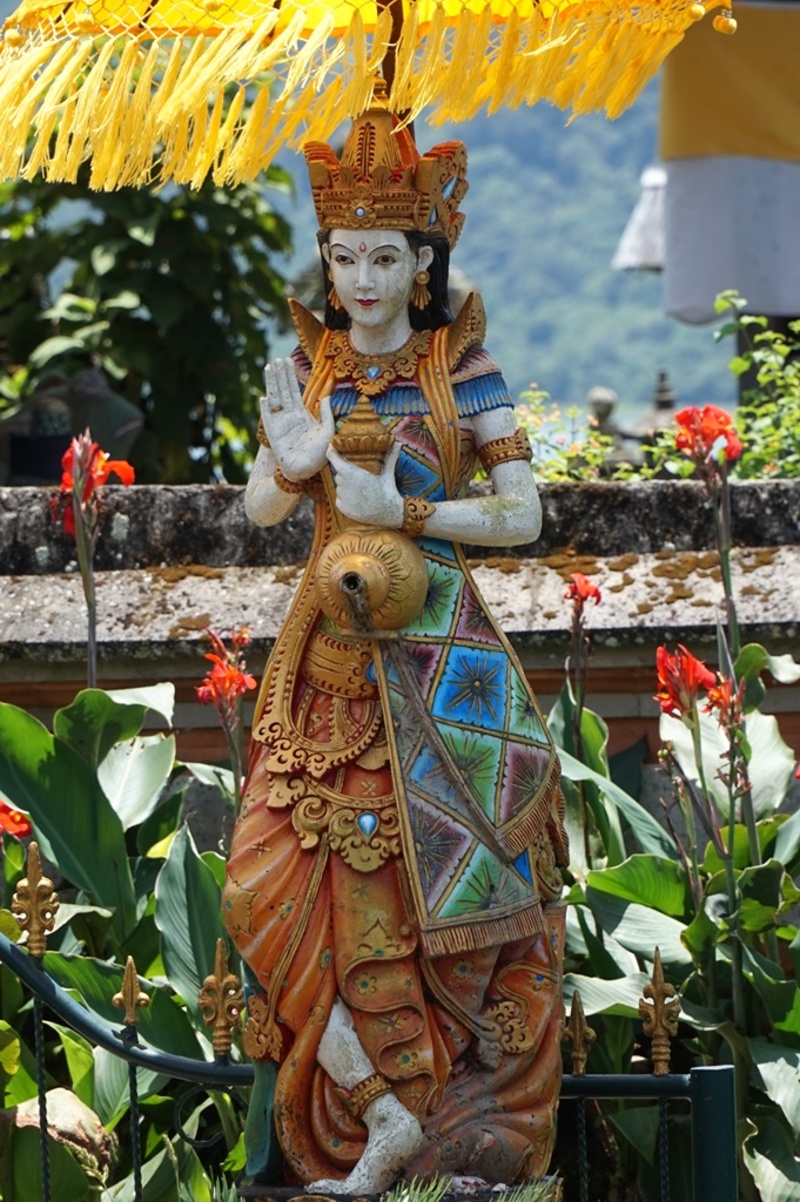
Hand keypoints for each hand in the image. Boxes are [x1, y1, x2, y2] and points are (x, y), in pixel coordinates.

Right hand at [261, 358, 333, 479]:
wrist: (306, 471)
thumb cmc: (319, 455)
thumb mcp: (328, 433)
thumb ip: (326, 415)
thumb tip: (326, 397)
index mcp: (302, 414)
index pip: (294, 390)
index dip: (290, 375)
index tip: (288, 361)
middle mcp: (289, 415)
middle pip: (283, 390)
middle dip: (280, 375)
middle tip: (277, 359)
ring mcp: (279, 423)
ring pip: (274, 398)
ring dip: (272, 384)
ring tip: (269, 368)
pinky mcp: (273, 433)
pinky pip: (268, 418)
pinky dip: (266, 408)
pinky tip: (265, 397)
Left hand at [326, 442, 403, 527]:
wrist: (389, 514)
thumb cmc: (388, 492)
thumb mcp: (388, 474)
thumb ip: (390, 457)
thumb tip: (398, 442)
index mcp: (351, 472)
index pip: (332, 457)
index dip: (331, 450)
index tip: (333, 446)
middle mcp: (343, 484)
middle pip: (338, 473)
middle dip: (346, 472)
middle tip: (359, 476)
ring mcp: (341, 496)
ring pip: (340, 486)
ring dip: (347, 486)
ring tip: (363, 491)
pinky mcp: (341, 507)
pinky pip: (340, 499)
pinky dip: (347, 499)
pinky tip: (359, 501)